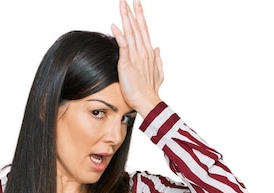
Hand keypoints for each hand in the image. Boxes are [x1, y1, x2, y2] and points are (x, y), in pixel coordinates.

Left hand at [111, 0, 163, 116]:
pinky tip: (115, 24)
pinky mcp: (127, 63)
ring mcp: (136, 56)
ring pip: (131, 32)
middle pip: (137, 27)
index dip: (140, 16)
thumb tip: (158, 47)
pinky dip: (120, 35)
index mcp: (148, 52)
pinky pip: (124, 46)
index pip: (143, 30)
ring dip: (126, 18)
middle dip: (133, 12)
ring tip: (123, 5)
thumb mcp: (158, 73)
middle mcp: (143, 51)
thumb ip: (158, 59)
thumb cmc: (150, 90)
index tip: (136, 5)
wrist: (147, 101)